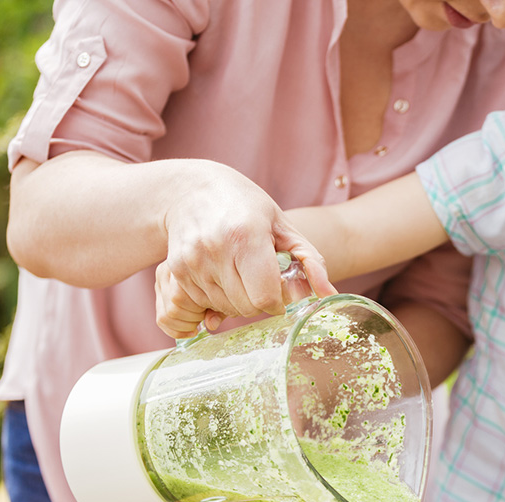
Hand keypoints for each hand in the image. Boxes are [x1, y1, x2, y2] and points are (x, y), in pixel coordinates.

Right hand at [154, 165, 336, 337]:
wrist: (192, 190)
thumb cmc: (247, 207)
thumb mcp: (284, 227)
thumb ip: (310, 261)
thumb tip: (329, 294)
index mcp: (246, 236)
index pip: (265, 298)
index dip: (278, 301)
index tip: (280, 289)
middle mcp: (215, 249)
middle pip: (246, 307)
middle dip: (260, 302)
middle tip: (260, 280)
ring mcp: (191, 261)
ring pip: (225, 308)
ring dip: (238, 301)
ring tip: (240, 274)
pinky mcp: (175, 270)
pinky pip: (203, 303)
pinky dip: (217, 298)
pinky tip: (221, 275)